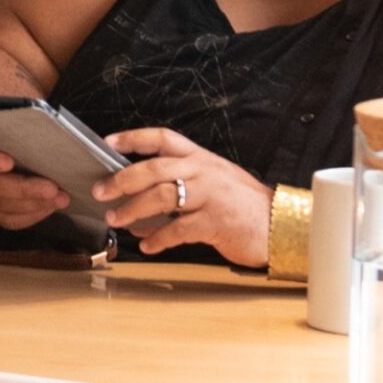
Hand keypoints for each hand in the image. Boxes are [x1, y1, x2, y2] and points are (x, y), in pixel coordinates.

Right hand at [0, 139, 69, 229]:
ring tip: (60, 198)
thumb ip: (15, 130)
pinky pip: (11, 220)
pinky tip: (50, 206)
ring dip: (35, 204)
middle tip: (51, 188)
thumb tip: (38, 132)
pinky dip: (34, 215)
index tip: (8, 161)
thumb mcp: (4, 126)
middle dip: (24, 189)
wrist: (0, 147)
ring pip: (3, 207)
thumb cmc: (4, 134)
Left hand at [91, 129, 270, 266]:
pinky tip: (147, 245)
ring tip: (117, 219)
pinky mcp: (216, 222)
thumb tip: (140, 198)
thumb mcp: (215, 182)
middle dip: (122, 180)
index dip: (134, 138)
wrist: (281, 225)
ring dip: (133, 209)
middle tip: (101, 191)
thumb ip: (183, 183)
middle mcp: (205, 172)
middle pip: (154, 168)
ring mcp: (211, 196)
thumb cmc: (244, 206)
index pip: (163, 138)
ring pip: (162, 196)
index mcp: (202, 158)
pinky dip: (158, 239)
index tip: (108, 143)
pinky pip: (178, 230)